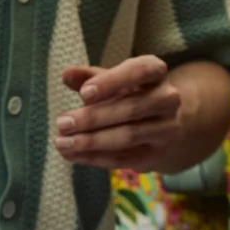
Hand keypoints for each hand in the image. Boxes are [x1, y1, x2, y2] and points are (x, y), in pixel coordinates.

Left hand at [56, 56, 186, 171]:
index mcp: (156, 73)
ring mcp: (166, 129)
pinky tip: (73, 155)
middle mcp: (167, 99)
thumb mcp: (114, 81)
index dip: (113, 81)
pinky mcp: (157, 155)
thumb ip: (90, 76)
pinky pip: (124, 158)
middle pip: (132, 108)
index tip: (83, 94)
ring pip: (128, 136)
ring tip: (63, 142)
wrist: (163, 125)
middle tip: (62, 123)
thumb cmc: (132, 95)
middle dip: (93, 117)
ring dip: (91, 141)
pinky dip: (95, 157)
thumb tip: (66, 73)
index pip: (141, 70)